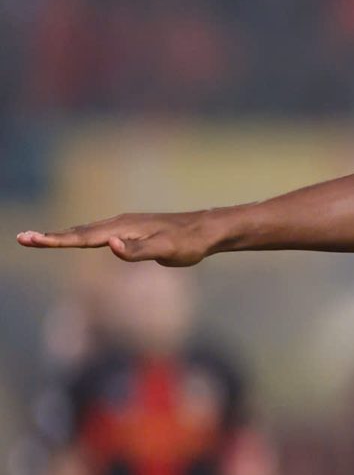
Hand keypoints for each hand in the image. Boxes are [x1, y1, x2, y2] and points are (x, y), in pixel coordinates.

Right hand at [17, 211, 220, 265]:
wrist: (209, 230)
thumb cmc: (190, 243)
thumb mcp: (167, 251)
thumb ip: (138, 251)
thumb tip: (110, 245)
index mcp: (123, 228)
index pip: (82, 237)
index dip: (55, 240)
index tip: (29, 239)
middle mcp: (120, 223)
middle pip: (79, 232)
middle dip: (50, 237)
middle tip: (22, 238)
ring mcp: (125, 225)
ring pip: (87, 231)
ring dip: (62, 235)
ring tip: (38, 239)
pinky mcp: (132, 231)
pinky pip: (99, 233)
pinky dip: (80, 236)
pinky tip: (75, 239)